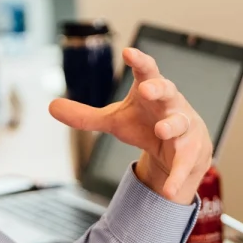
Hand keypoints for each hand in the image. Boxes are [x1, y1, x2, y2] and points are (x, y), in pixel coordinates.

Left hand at [49, 47, 211, 204]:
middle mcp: (170, 103)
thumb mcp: (115, 120)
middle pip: (168, 91)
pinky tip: (168, 190)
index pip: (147, 70)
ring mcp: (184, 126)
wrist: (180, 147)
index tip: (128, 52)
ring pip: (180, 122)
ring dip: (171, 126)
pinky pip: (184, 163)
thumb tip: (51, 106)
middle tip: (145, 89)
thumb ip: (86, 116)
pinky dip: (176, 176)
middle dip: (158, 88)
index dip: (139, 61)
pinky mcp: (191, 150)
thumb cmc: (147, 123)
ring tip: (160, 130)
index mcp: (151, 89)